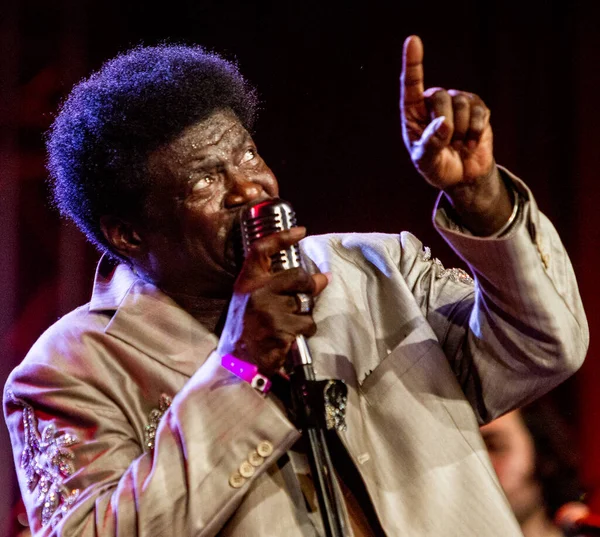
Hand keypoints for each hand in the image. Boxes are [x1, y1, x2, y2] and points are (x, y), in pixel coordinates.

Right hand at [217, 227, 328, 376]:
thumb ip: (273, 283)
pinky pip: (307, 326)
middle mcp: (257, 294)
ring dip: (304, 316)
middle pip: (298, 277)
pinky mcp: (281, 332)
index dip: (281, 237)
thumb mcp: (249, 297)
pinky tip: (289, 337)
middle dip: (312, 283)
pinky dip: (303, 332)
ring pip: (305, 306)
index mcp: (248, 282)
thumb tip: (318, 277)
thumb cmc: (245, 325)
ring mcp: (270, 313)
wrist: (237, 360)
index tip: (300, 231)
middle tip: (318, 284)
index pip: (261, 250)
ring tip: (289, 324)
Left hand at [400, 35, 511, 234]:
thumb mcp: (426, 161)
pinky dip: (476, 132)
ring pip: (462, 104)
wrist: (462, 177)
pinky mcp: (477, 108)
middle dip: (447, 124)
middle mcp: (434, 103)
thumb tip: (444, 123)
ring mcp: (456, 103)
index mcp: (414, 113)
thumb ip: (431, 144)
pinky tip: (471, 143)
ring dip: (462, 131)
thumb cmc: (437, 167)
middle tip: (448, 143)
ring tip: (458, 145)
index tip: (413, 41)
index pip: (410, 85)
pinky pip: (479, 113)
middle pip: (441, 97)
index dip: (412, 63)